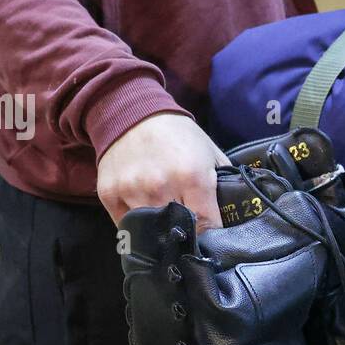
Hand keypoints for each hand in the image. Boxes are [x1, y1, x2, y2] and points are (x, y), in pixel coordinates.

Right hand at [96, 113, 228, 231]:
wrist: (132, 112)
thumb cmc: (177, 134)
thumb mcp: (210, 152)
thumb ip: (225, 183)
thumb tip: (235, 212)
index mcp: (191, 176)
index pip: (206, 225)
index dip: (210, 230)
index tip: (210, 229)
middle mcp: (160, 187)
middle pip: (178, 231)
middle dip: (186, 230)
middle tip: (187, 223)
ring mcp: (132, 192)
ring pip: (151, 231)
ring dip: (159, 228)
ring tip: (164, 215)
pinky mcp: (109, 194)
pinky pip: (125, 226)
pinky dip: (136, 225)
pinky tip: (143, 212)